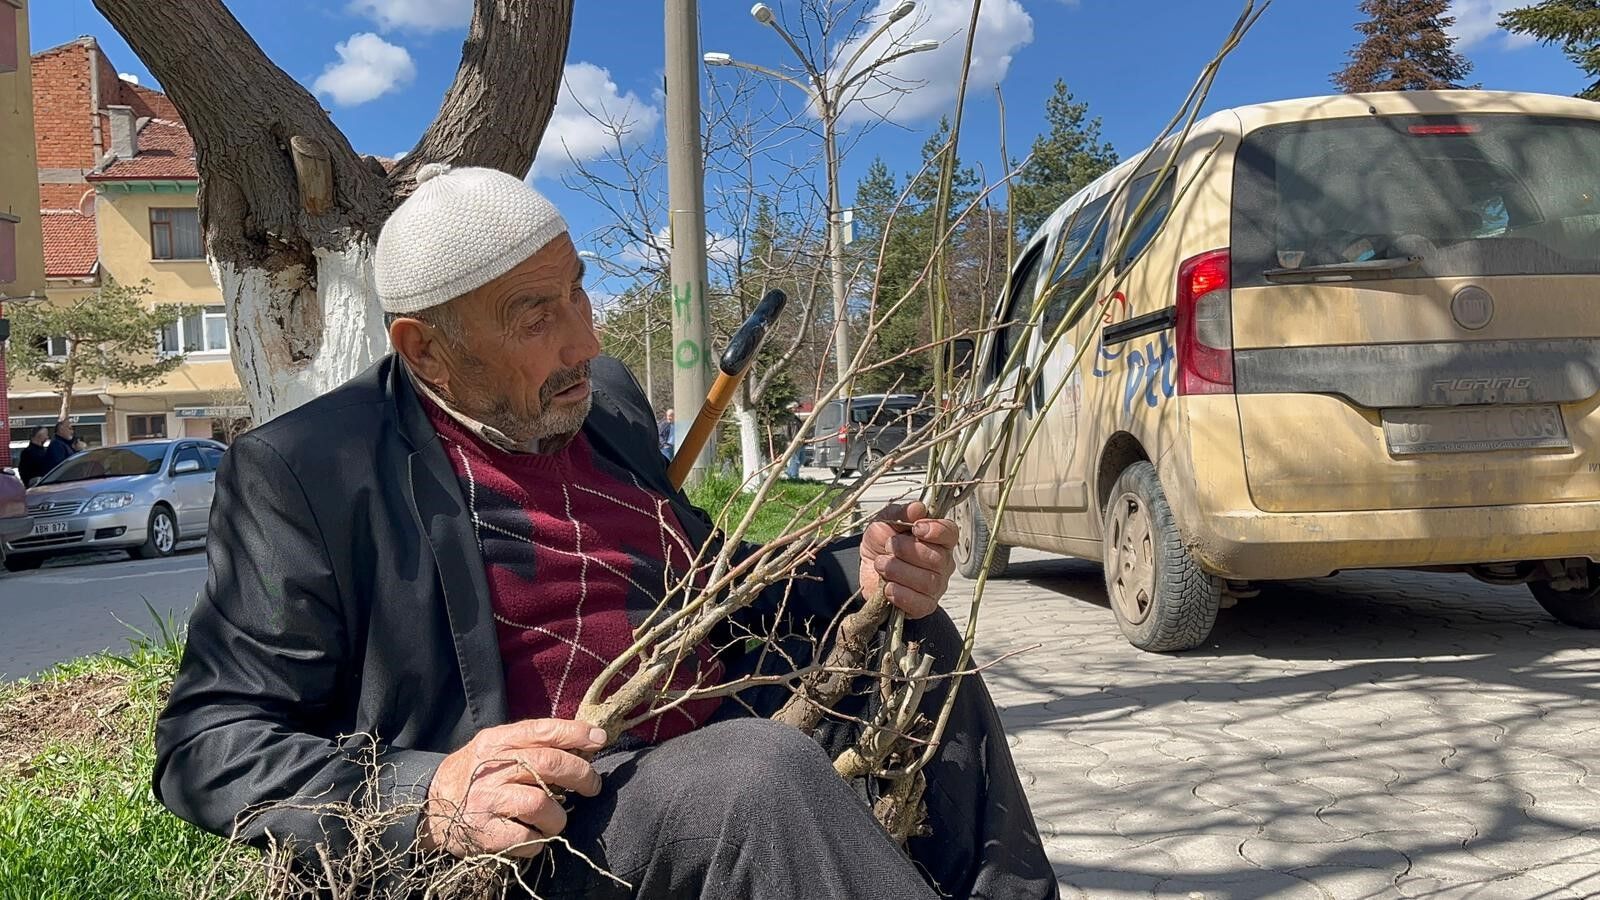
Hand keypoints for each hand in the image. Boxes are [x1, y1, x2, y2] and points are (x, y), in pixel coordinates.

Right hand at [419, 718, 605, 857]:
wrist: (430, 808)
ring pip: (542, 804)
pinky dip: (540, 840)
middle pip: (549, 764)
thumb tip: (586, 739)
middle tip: (592, 786)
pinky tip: (535, 835)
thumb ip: (533, 742)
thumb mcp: (495, 746)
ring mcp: (487, 801)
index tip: (600, 739)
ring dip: (559, 815)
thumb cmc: (474, 775)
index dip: (575, 733)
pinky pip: (528, 838)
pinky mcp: (485, 832)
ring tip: (554, 818)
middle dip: (581, 775)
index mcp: (497, 741)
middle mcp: (492, 768)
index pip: (541, 730)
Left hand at [859, 500, 957, 619]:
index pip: (950, 533)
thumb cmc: (881, 544)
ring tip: (881, 564)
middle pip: (938, 558)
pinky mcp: (924, 605)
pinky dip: (902, 595)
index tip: (916, 528)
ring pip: (928, 581)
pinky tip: (888, 587)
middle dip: (908, 551)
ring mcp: (936, 586)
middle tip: (888, 547)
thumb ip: (899, 514)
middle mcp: (942, 562)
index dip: (936, 531)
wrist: (866, 570)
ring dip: (899, 571)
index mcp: (937, 538)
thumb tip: (917, 508)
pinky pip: (921, 603)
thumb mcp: (883, 522)